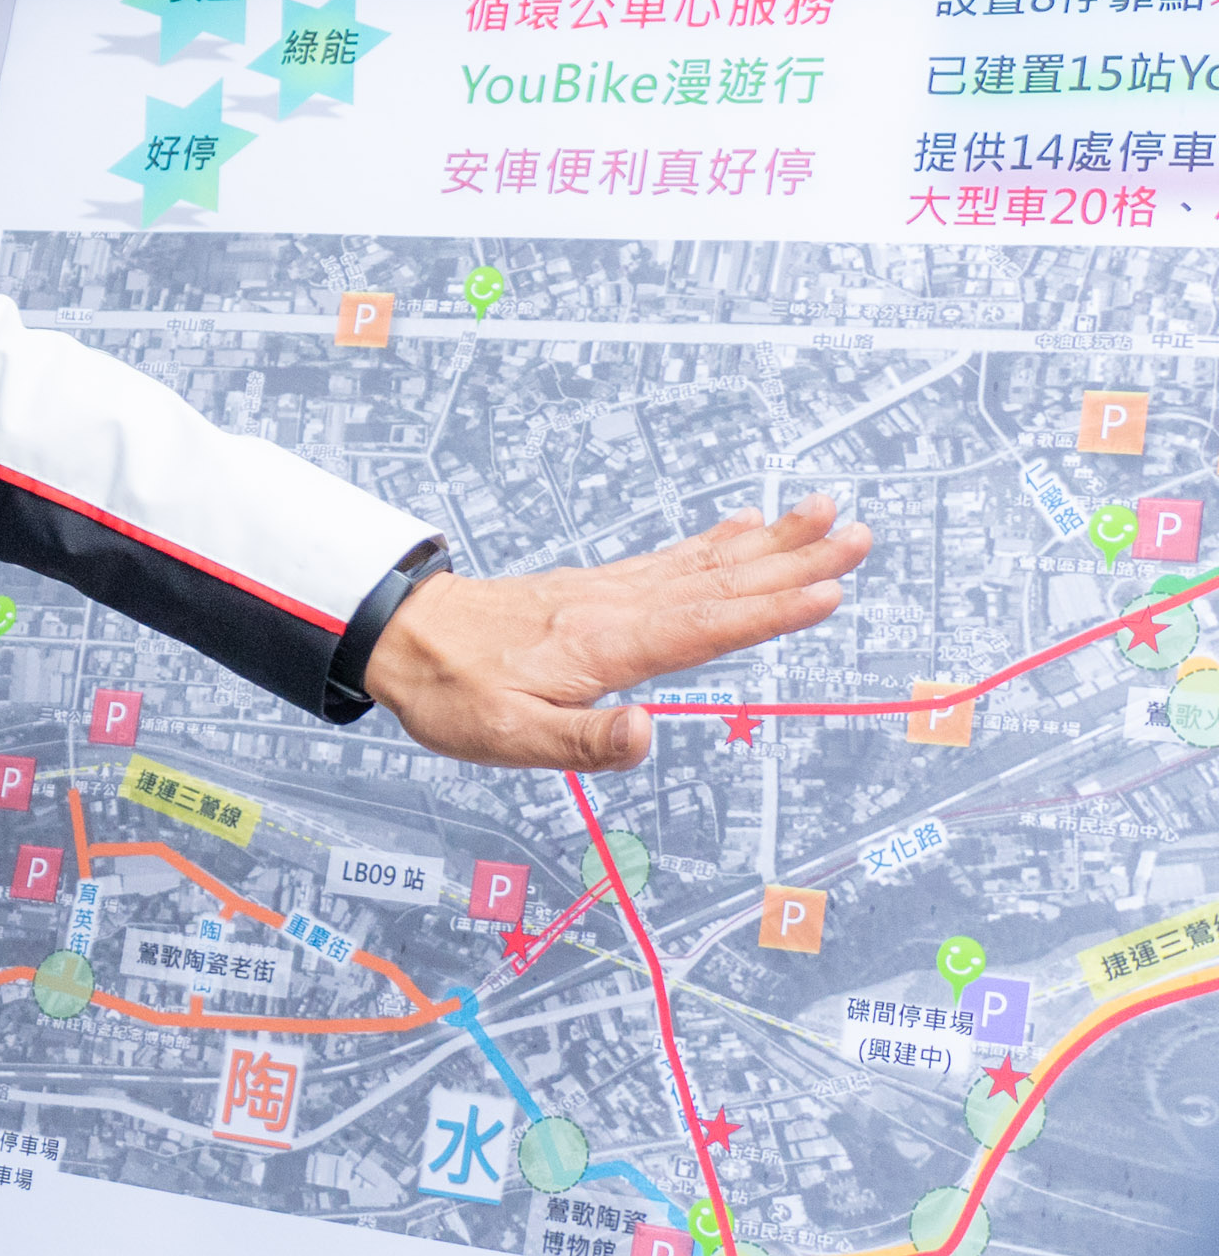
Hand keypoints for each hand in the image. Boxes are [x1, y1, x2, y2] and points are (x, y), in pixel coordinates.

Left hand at [366, 495, 867, 771]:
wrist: (398, 636)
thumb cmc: (452, 692)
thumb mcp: (508, 736)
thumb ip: (584, 740)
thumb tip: (650, 734)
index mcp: (605, 646)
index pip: (704, 628)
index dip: (770, 612)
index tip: (832, 591)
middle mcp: (615, 608)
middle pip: (720, 583)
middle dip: (793, 560)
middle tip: (858, 533)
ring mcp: (607, 593)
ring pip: (703, 564)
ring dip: (769, 543)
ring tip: (823, 514)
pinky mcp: (596, 590)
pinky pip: (670, 560)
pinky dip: (714, 543)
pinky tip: (743, 529)